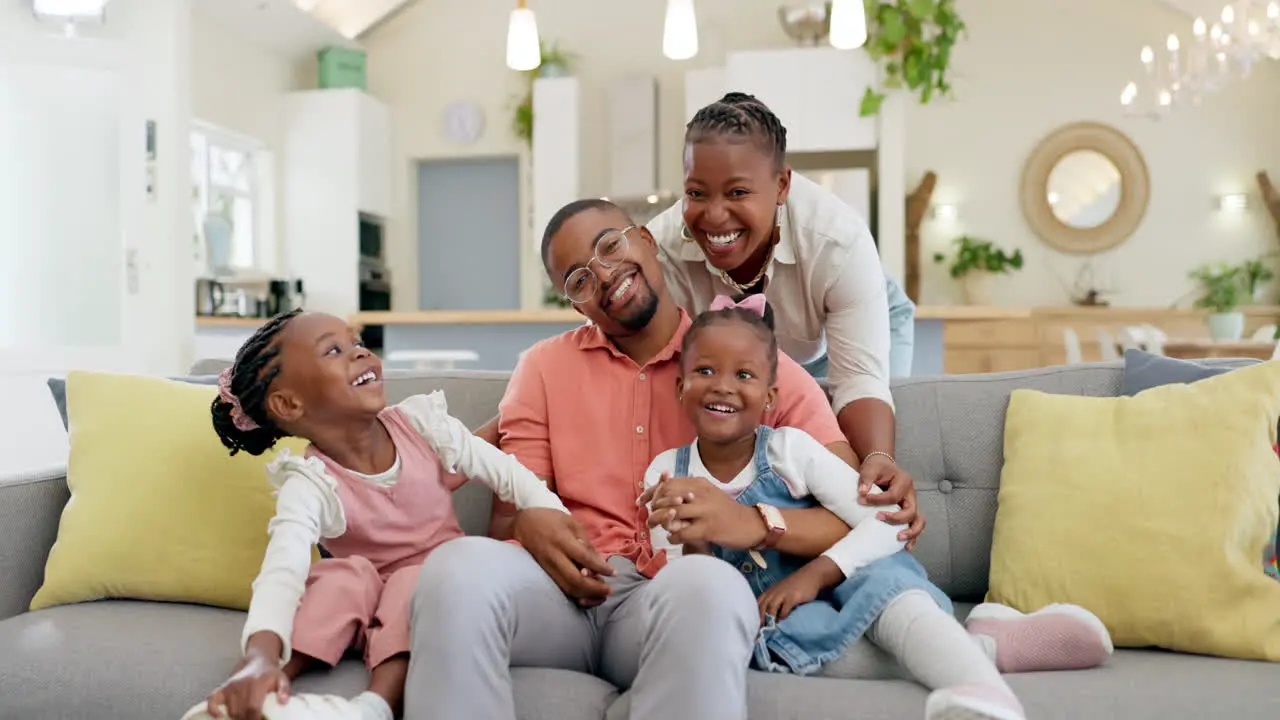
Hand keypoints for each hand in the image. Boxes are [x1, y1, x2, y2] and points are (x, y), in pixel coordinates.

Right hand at [205, 652, 289, 719]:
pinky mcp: (222, 688)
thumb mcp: (282, 679)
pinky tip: (219, 716)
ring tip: (246, 716)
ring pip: (231, 711)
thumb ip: (284, 690)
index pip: (253, 709)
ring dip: (237, 718)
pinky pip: (212, 700)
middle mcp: (241, 686)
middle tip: (256, 718)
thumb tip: (283, 701)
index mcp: (256, 685)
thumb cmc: (270, 674)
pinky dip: (213, 709)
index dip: (255, 719)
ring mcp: (230, 687)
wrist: (258, 660)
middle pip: (241, 713)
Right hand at [513, 507, 614, 606]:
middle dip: (594, 588)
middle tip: (609, 590)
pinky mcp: (544, 573)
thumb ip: (586, 543)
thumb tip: (600, 562)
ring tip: (601, 595)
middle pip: (575, 579)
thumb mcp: (572, 523)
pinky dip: (575, 594)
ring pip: (567, 588)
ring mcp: (547, 567)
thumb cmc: (551, 519)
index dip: (600, 568)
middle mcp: (553, 556)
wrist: (523, 523)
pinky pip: (560, 588)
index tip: (614, 573)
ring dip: (586, 595)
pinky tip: (586, 596)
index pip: (584, 558)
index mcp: (562, 540)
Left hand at [639, 473, 764, 549]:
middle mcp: (701, 494)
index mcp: (700, 484)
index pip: (669, 483)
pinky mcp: (708, 528)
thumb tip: (664, 490)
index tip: (642, 501)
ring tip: (656, 529)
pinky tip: (673, 539)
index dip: (652, 492)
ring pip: (672, 514)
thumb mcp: (709, 494)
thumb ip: (689, 491)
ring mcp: (705, 511)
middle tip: (649, 519)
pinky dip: (673, 537)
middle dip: (654, 509)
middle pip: (667, 497)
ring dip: (660, 523)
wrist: (751, 524)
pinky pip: (681, 533)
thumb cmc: (727, 511)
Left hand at [757, 556, 842, 624]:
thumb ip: (774, 600)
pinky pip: (785, 609)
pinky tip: (782, 623)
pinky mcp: (793, 597)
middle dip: (760, 620)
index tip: (753, 625)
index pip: (758, 603)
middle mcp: (774, 592)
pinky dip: (782, 617)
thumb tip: (767, 616)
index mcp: (770, 592)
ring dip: (769, 619)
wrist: (810, 575)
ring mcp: (783, 594)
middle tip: (760, 631)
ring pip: (771, 608)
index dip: (754, 615)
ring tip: (769, 629)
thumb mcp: (780, 591)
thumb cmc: (795, 585)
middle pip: (762, 607)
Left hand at [857, 454, 924, 548]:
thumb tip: (862, 492)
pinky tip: (905, 547)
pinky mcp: (908, 512)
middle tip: (879, 518)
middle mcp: (911, 494)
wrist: (882, 467)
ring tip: (898, 538)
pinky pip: (914, 526)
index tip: (862, 500)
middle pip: (910, 511)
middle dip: (896, 519)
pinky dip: (912, 537)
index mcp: (904, 482)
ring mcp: (911, 505)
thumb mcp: (870, 468)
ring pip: (918, 521)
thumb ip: (866, 478)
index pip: (894, 496)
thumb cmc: (877, 468)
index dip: (878, 500)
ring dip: (911, 532)